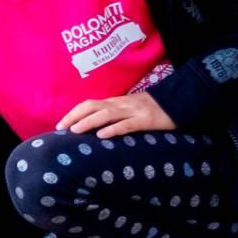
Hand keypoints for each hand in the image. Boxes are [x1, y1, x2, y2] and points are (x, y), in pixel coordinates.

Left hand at [56, 93, 173, 137]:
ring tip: (75, 131)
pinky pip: (127, 124)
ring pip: (107, 114)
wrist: (177, 102)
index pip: (88, 104)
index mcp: (114, 102)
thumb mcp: (127, 110)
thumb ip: (111, 116)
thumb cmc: (149, 109)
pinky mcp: (145, 120)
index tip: (59, 125)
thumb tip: (91, 129)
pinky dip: (113, 129)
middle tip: (61, 128)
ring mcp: (133, 111)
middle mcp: (120, 104)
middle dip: (74, 116)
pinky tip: (102, 136)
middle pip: (92, 106)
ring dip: (89, 122)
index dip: (73, 113)